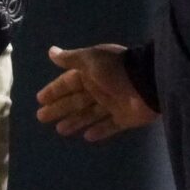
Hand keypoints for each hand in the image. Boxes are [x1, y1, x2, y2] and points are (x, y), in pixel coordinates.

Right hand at [36, 44, 158, 141]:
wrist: (149, 82)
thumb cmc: (117, 70)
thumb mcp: (91, 60)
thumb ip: (71, 59)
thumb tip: (51, 52)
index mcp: (92, 74)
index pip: (68, 83)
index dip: (54, 90)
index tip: (40, 99)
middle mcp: (101, 89)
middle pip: (76, 100)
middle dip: (59, 108)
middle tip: (41, 117)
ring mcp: (114, 104)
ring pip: (90, 114)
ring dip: (75, 121)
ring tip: (60, 130)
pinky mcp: (125, 118)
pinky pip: (109, 126)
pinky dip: (99, 131)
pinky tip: (87, 137)